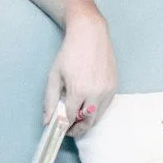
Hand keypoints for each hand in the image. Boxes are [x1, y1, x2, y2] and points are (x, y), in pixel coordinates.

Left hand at [43, 11, 117, 137]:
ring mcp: (108, 90)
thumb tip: (47, 121)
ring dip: (88, 120)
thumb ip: (50, 101)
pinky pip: (106, 105)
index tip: (59, 128)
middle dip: (77, 129)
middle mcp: (96, 93)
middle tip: (69, 129)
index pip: (71, 118)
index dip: (64, 126)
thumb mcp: (54, 76)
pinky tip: (88, 103)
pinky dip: (97, 109)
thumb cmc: (70, 53)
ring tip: (77, 117)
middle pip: (88, 122)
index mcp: (79, 91)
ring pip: (98, 116)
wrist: (90, 34)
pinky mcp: (115, 86)